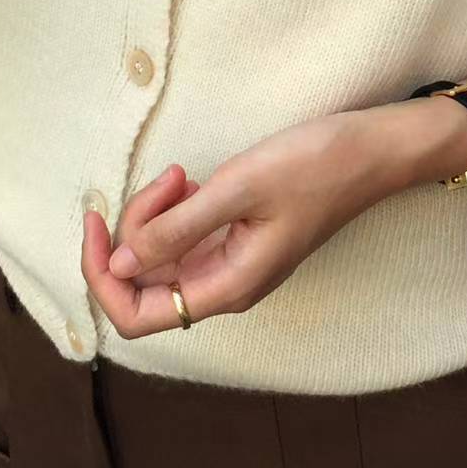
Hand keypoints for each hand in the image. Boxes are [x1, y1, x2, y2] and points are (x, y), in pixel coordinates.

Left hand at [80, 108, 395, 338]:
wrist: (371, 152)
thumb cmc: (315, 167)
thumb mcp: (238, 189)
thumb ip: (175, 229)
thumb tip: (117, 263)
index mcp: (226, 288)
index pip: (134, 315)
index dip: (101, 275)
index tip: (95, 221)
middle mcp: (224, 286)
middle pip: (142, 280)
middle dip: (134, 228)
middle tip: (168, 180)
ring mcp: (231, 263)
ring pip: (160, 255)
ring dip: (155, 213)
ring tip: (182, 174)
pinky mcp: (237, 239)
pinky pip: (183, 237)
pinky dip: (175, 209)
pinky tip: (192, 181)